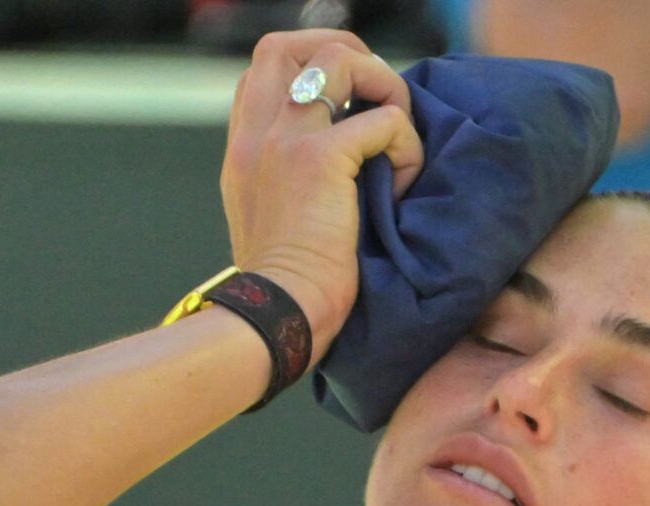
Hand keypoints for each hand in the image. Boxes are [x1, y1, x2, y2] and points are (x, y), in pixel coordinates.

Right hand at [220, 29, 423, 361]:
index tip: (350, 107)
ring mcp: (285, 140)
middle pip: (292, 45)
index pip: (268, 67)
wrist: (280, 315)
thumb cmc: (287, 288)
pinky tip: (401, 187)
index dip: (315, 68)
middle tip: (380, 103)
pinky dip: (406, 147)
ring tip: (396, 145)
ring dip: (385, 92)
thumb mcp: (272, 220)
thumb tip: (341, 162)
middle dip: (350, 58)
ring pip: (342, 60)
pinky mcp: (319, 159)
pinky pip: (384, 120)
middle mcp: (258, 132)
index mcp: (244, 146)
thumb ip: (288, 179)